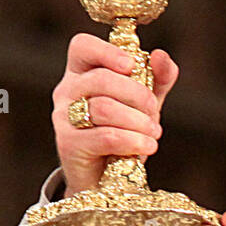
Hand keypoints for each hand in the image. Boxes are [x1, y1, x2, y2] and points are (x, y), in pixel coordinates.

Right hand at [52, 35, 178, 196]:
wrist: (106, 179)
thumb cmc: (123, 133)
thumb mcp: (144, 103)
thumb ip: (156, 78)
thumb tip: (160, 56)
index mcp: (82, 73)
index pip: (83, 46)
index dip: (107, 51)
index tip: (132, 65)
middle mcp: (67, 91)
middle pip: (100, 79)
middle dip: (137, 94)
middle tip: (153, 111)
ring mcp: (64, 118)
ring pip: (104, 108)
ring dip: (138, 121)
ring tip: (153, 133)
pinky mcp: (69, 145)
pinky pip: (106, 136)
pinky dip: (133, 140)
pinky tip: (147, 146)